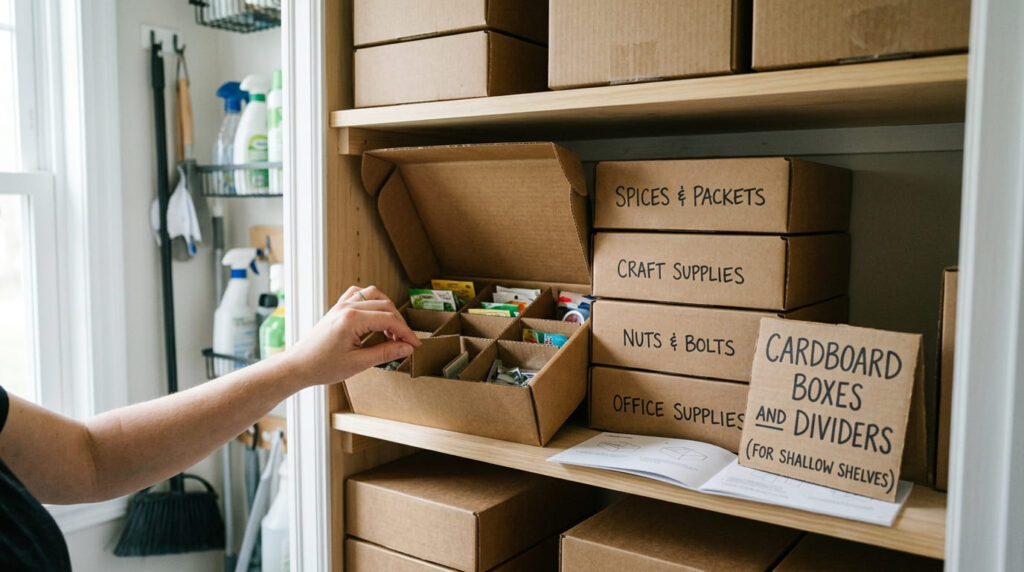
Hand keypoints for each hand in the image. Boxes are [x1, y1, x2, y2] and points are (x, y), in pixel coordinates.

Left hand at [285, 285, 420, 387]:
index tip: (415, 344)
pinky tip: (375, 315)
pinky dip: (371, 301)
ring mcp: (341, 305)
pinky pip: (358, 294)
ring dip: (387, 309)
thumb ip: (385, 353)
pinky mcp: (337, 308)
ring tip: (391, 330)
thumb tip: (406, 348)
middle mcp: (347, 307)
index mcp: (352, 319)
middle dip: (399, 323)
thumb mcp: (358, 363)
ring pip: (374, 295)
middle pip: (385, 306)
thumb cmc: (322, 366)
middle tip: (405, 342)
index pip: (389, 320)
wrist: (298, 366)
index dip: (406, 333)